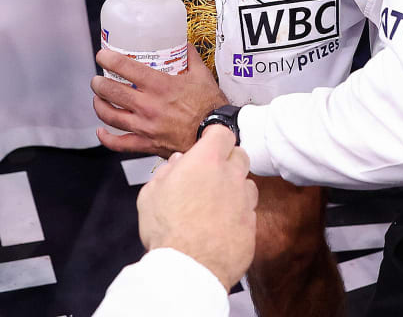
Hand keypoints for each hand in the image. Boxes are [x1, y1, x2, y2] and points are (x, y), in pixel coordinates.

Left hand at [92, 45, 224, 156]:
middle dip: (99, 83)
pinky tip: (101, 131)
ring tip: (98, 98)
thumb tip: (184, 44)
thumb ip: (191, 58)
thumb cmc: (211, 105)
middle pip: (111, 91)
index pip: (125, 68)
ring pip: (110, 116)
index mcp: (160, 86)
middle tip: (97, 79)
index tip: (102, 55)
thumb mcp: (203, 75)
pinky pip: (120, 144)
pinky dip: (106, 138)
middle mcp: (148, 106)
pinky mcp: (147, 144)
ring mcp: (145, 126)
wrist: (216, 133)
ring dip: (99, 105)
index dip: (108, 59)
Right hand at [137, 125, 258, 288]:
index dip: (215, 136)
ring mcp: (244, 202)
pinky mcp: (251, 227)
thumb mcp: (151, 194)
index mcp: (206, 162)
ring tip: (216, 203)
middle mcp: (230, 177)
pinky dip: (237, 216)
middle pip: (240, 155)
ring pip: (247, 184)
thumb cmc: (166, 231)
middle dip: (228, 159)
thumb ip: (166, 172)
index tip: (209, 141)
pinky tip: (221, 227)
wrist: (188, 269)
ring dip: (235, 188)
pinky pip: (248, 214)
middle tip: (212, 173)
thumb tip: (177, 163)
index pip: (222, 133)